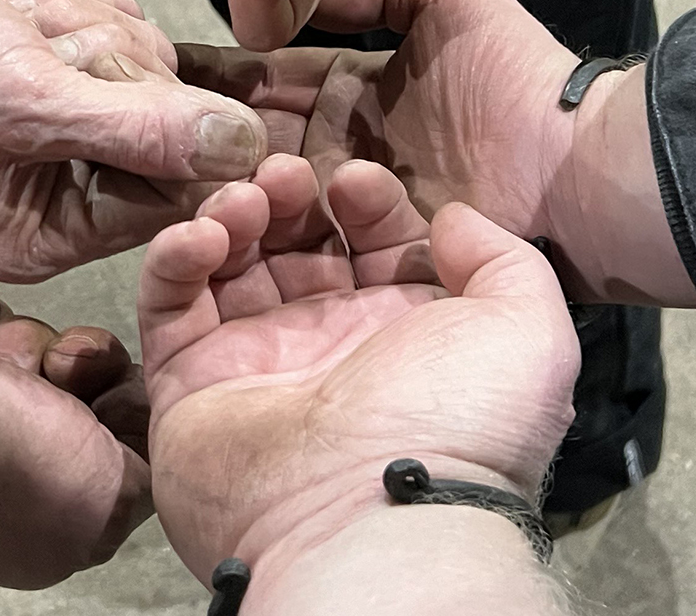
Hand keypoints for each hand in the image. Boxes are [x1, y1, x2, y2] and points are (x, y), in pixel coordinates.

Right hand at [0, 0, 267, 284]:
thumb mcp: (31, 103)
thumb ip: (145, 132)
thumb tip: (246, 149)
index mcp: (45, 236)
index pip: (169, 201)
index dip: (173, 134)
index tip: (126, 83)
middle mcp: (66, 194)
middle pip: (173, 129)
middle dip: (113, 69)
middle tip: (43, 53)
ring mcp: (74, 128)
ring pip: (155, 68)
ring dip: (92, 30)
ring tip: (22, 32)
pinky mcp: (77, 68)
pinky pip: (131, 29)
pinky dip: (84, 6)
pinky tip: (24, 12)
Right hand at [138, 155, 577, 581]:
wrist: (368, 520)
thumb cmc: (455, 428)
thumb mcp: (528, 331)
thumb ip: (502, 258)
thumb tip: (452, 218)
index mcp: (403, 331)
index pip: (373, 240)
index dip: (364, 198)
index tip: (354, 179)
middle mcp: (327, 343)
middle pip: (296, 242)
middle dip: (291, 195)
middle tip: (287, 176)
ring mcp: (254, 363)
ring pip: (228, 263)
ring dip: (233, 213)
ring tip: (245, 202)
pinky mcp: (189, 383)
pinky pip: (167, 305)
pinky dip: (174, 257)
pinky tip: (200, 235)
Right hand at [175, 0, 692, 305]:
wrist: (579, 184)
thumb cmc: (522, 88)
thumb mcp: (459, 0)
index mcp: (354, 99)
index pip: (269, 84)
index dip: (221, 74)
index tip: (159, 64)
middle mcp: (336, 160)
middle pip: (251, 143)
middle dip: (200, 130)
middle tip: (142, 117)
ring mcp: (339, 219)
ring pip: (252, 199)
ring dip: (211, 181)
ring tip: (168, 165)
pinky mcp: (347, 267)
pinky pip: (278, 252)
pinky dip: (227, 239)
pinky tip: (194, 220)